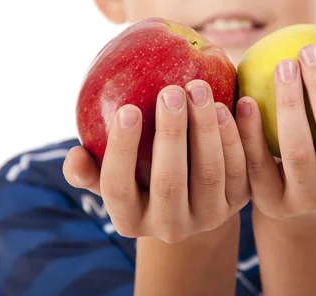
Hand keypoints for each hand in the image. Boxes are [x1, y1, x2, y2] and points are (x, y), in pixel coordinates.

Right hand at [63, 80, 249, 242]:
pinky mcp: (239, 203)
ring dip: (207, 130)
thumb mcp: (114, 175)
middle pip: (169, 182)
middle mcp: (169, 227)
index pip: (118, 187)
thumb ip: (92, 167)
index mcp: (129, 220)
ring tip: (200, 89)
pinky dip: (240, 136)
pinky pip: (242, 169)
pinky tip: (238, 102)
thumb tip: (73, 156)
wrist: (190, 196)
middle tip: (171, 90)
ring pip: (209, 174)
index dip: (121, 150)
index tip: (127, 108)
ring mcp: (207, 217)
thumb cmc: (139, 174)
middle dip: (170, 133)